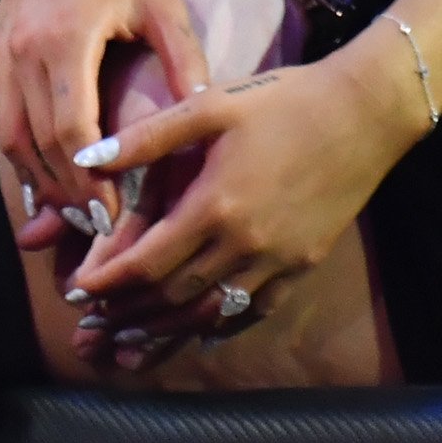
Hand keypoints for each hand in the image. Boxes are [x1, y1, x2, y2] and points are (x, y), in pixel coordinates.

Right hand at [0, 0, 209, 244]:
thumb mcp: (163, 5)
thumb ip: (184, 63)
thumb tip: (205, 121)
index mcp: (65, 38)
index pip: (69, 131)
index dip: (89, 180)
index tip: (113, 215)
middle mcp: (22, 49)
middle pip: (36, 145)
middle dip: (65, 193)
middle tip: (98, 227)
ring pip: (12, 139)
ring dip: (41, 180)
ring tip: (77, 210)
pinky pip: (2, 119)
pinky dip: (24, 155)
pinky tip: (52, 178)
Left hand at [66, 32, 424, 351]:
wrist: (363, 115)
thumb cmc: (283, 101)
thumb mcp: (210, 106)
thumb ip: (146, 137)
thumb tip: (85, 158)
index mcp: (214, 204)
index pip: (147, 263)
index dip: (108, 283)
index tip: (77, 293)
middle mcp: (244, 244)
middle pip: (172, 297)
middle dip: (126, 314)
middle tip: (91, 327)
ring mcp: (277, 261)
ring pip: (210, 313)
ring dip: (166, 330)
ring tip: (130, 341)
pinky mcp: (302, 266)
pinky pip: (253, 311)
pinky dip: (219, 325)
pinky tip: (197, 332)